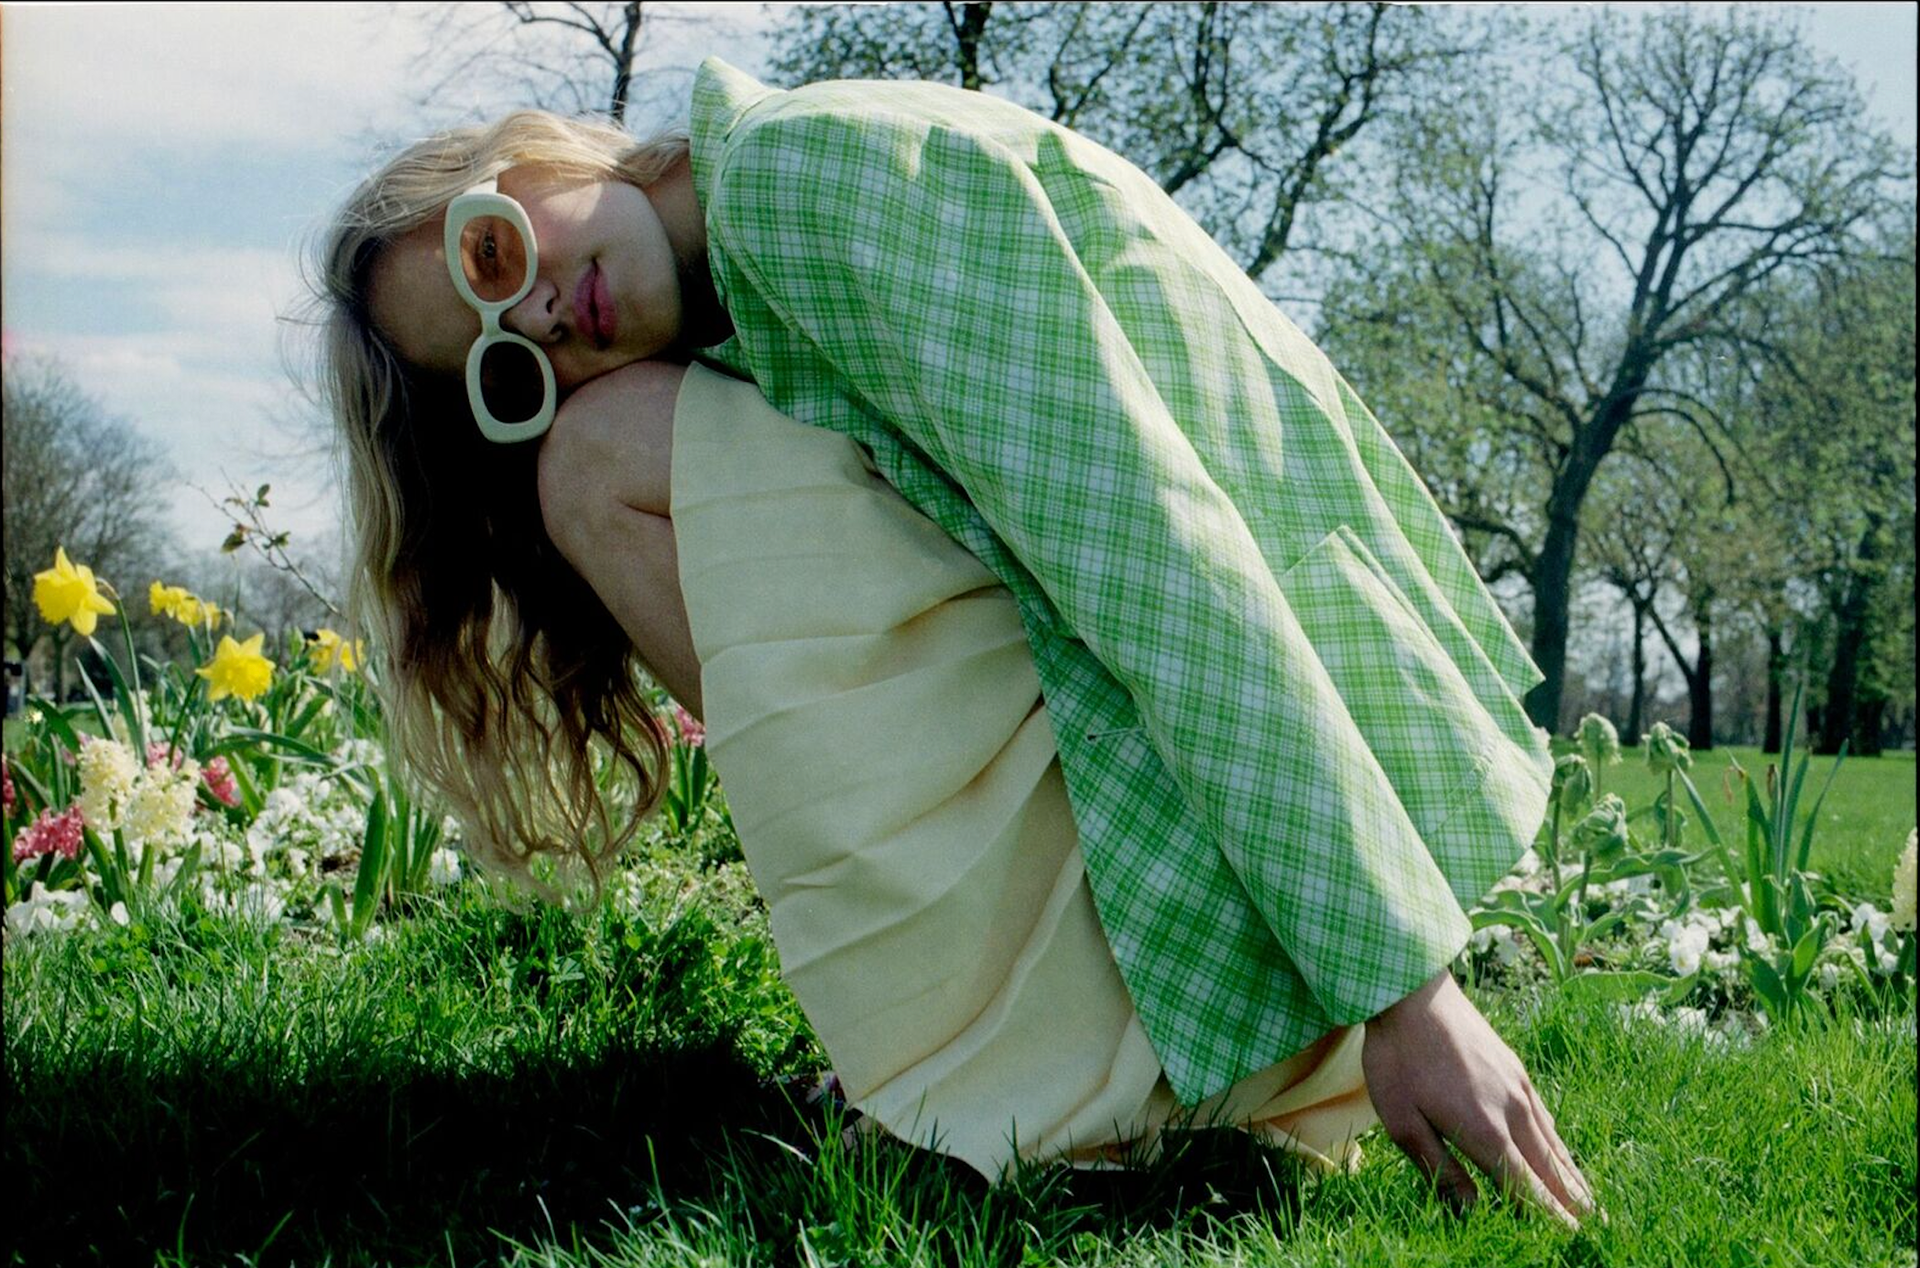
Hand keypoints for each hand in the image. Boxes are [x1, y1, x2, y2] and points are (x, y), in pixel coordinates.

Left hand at [1362, 967, 1602, 1230]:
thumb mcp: (1401, 1121)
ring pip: (1553, 1141)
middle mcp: (1511, 1111)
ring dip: (1571, 1174)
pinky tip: (1560, 1150)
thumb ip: (1439, 1169)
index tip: (1571, 1237)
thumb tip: (1472, 1210)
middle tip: (1598, 1230)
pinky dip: (1559, 1141)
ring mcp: (1518, 1086)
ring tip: (1590, 1201)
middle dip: (1573, 1202)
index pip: (1525, 1186)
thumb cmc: (1398, 1058)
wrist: (1412, 991)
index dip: (1549, 1216)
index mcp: (1484, 1130)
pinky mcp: (1516, 1068)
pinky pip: (1545, 1116)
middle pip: (1549, 1168)